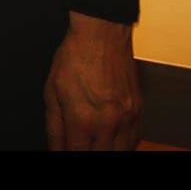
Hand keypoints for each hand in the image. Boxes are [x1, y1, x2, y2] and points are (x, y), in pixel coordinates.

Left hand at [44, 11, 140, 150]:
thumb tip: (55, 147)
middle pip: (100, 155)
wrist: (102, 34)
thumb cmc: (74, 58)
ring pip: (121, 151)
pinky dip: (124, 144)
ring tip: (94, 143)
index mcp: (83, 119)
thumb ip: (54, 126)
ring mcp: (128, 117)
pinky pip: (135, 138)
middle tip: (79, 144)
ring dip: (106, 150)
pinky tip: (113, 140)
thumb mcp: (52, 92)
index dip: (67, 154)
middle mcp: (109, 123)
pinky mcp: (138, 109)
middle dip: (87, 152)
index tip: (63, 150)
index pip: (76, 153)